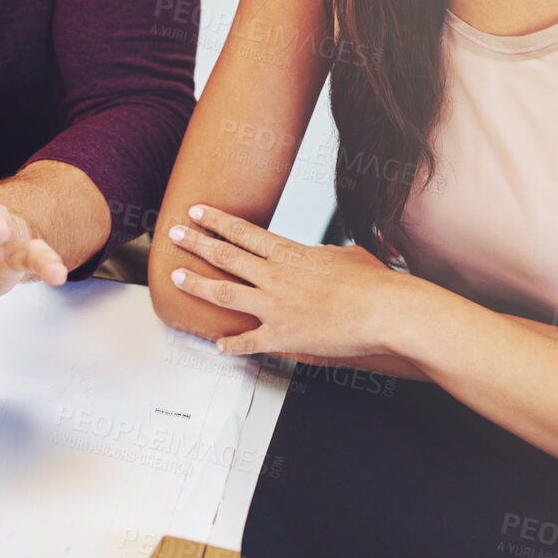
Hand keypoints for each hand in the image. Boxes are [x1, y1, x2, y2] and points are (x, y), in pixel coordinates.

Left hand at [166, 204, 404, 357]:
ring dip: (199, 284)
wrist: (383, 310)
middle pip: (226, 255)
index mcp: (291, 253)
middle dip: (196, 242)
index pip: (244, 232)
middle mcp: (276, 276)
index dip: (217, 220)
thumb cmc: (374, 282)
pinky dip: (232, 345)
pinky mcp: (283, 336)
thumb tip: (327, 255)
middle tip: (174, 233)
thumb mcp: (348, 256)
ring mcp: (276, 306)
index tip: (197, 211)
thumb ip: (329, 255)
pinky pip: (250, 341)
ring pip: (226, 292)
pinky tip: (218, 346)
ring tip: (177, 277)